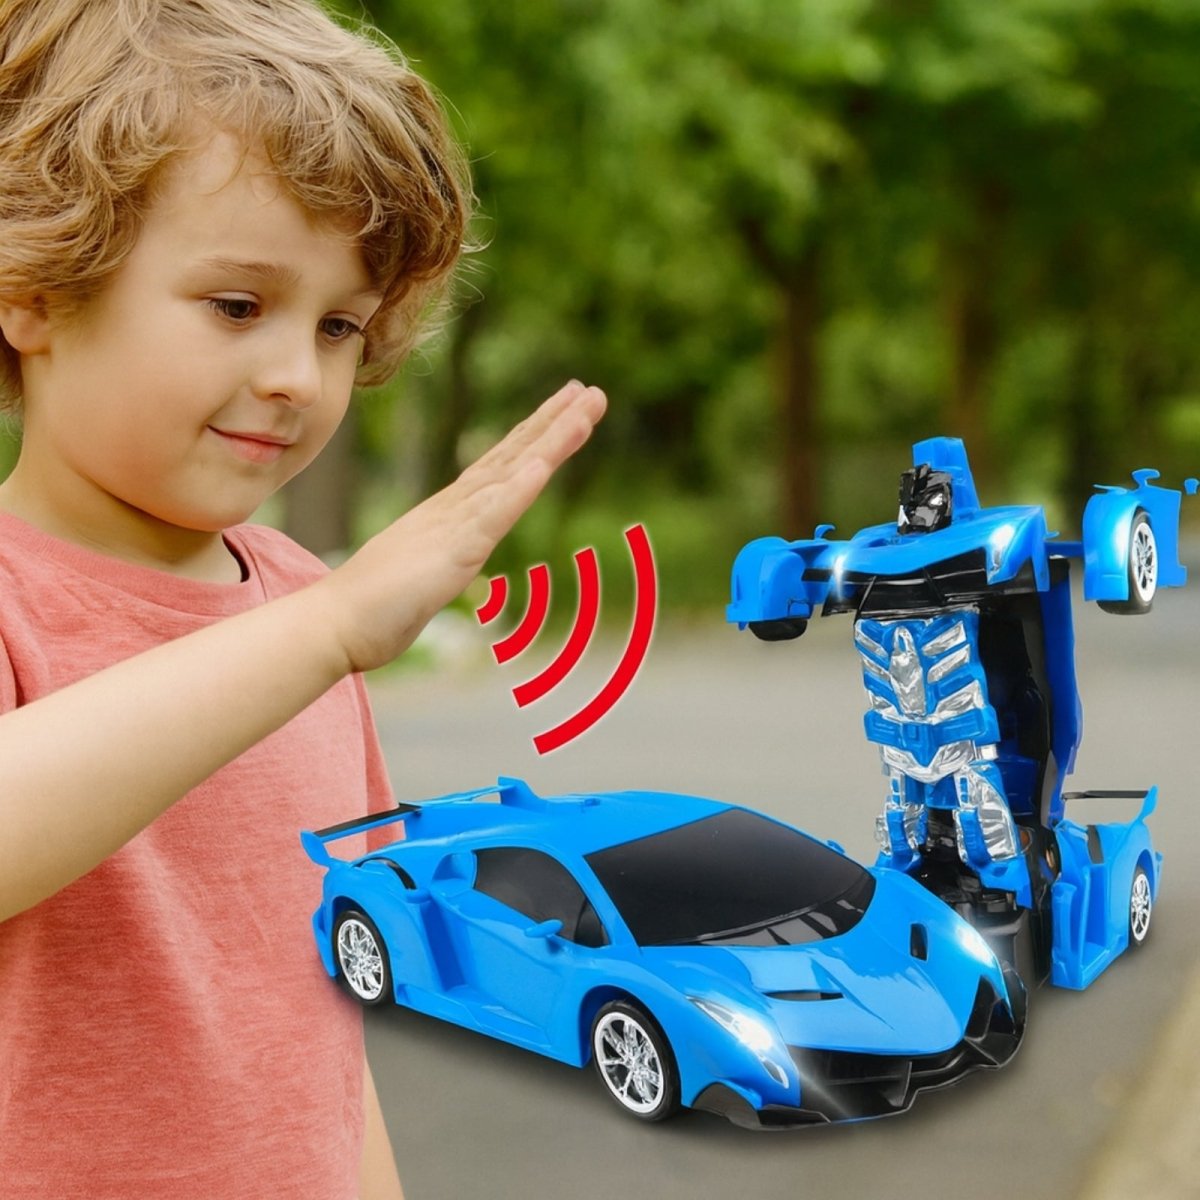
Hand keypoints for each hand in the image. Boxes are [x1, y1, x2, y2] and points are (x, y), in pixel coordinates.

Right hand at [322, 379, 605, 672]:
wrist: (332, 625)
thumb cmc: (371, 610)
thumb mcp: (420, 582)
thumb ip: (437, 569)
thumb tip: (442, 573)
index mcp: (449, 517)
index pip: (499, 468)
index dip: (533, 438)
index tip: (564, 410)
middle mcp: (453, 511)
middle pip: (511, 456)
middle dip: (553, 423)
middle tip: (589, 390)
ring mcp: (453, 527)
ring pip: (511, 472)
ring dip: (551, 440)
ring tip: (584, 406)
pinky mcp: (453, 553)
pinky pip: (492, 516)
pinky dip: (518, 489)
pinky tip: (544, 465)